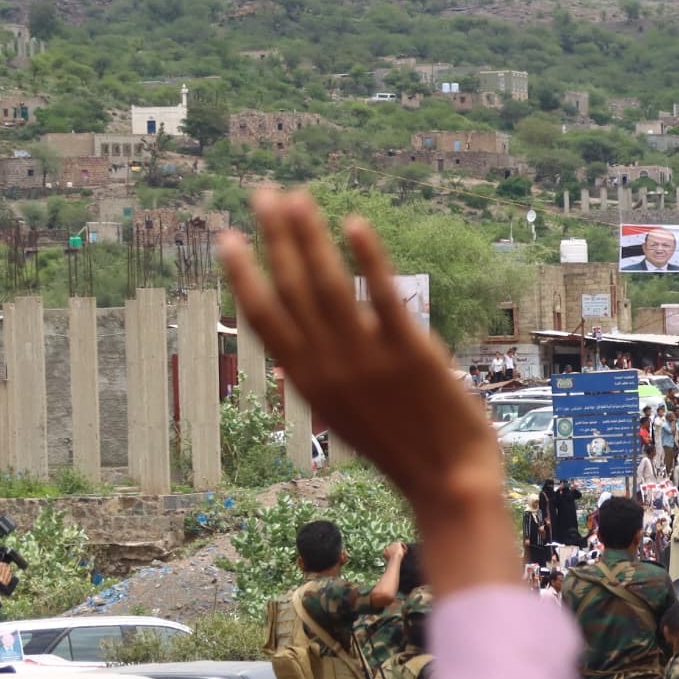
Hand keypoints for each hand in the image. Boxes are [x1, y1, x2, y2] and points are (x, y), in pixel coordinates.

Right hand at [0, 562, 17, 594]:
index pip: (0, 569)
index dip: (1, 565)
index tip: (1, 563)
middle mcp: (1, 579)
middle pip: (4, 571)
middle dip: (5, 566)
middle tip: (5, 563)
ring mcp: (4, 582)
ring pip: (8, 574)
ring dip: (8, 569)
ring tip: (8, 566)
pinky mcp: (6, 585)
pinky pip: (9, 578)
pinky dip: (10, 575)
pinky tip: (9, 572)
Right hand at [218, 194, 514, 595]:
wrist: (449, 484)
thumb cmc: (403, 451)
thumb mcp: (347, 418)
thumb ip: (323, 380)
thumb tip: (294, 355)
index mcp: (310, 384)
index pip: (264, 320)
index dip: (243, 276)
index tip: (228, 238)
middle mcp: (329, 368)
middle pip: (291, 291)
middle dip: (274, 238)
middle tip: (263, 194)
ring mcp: (367, 359)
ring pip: (327, 286)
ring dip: (309, 237)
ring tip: (297, 197)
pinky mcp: (409, 351)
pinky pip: (382, 295)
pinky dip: (367, 258)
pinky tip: (354, 224)